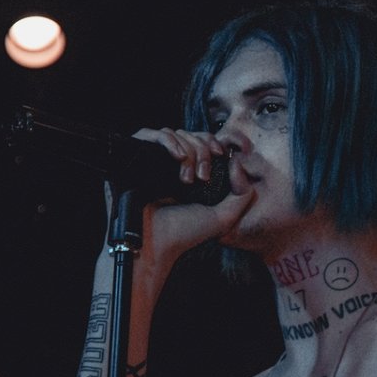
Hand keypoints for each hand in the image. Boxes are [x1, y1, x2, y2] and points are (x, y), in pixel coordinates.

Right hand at [103, 128, 252, 291]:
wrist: (154, 243)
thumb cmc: (185, 233)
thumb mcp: (224, 217)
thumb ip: (242, 193)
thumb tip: (237, 162)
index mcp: (189, 173)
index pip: (201, 141)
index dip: (212, 142)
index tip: (220, 154)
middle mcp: (169, 164)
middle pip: (190, 135)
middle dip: (202, 152)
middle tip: (202, 178)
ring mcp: (151, 160)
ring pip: (173, 133)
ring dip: (188, 152)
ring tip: (186, 179)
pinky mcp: (134, 158)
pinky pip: (149, 133)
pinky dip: (168, 140)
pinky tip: (177, 157)